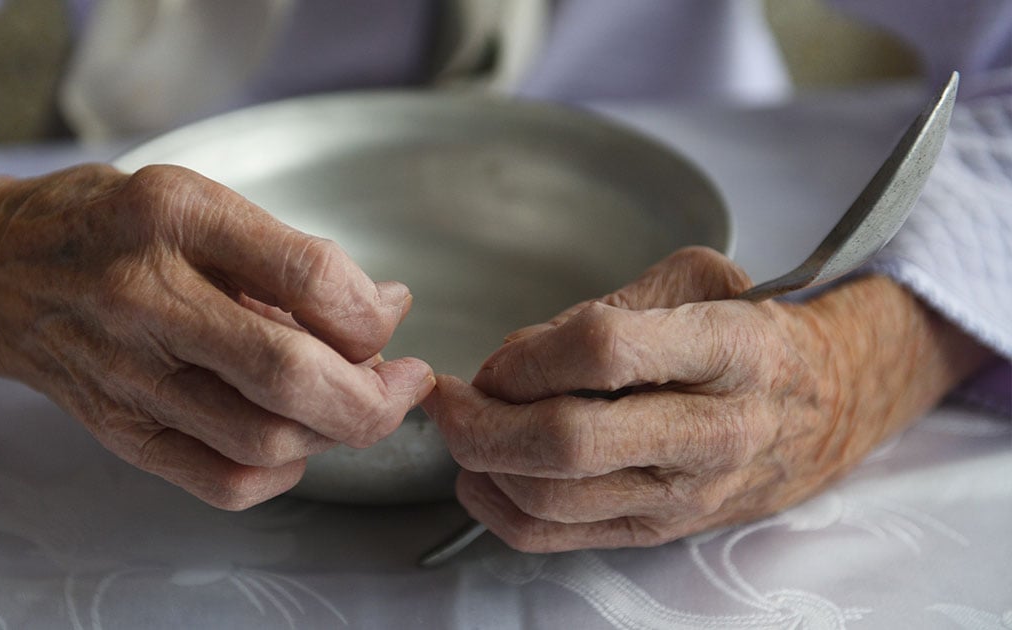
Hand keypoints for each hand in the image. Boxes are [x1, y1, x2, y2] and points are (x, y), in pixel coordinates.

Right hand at [0, 163, 433, 508]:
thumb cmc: (105, 225)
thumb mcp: (196, 200)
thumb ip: (290, 257)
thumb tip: (386, 309)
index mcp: (175, 217)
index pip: (310, 277)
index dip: (372, 313)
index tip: (391, 319)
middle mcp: (145, 297)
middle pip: (290, 375)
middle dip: (375, 396)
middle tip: (403, 383)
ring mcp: (125, 373)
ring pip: (263, 439)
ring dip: (333, 432)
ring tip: (345, 401)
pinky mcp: (116, 430)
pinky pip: (219, 482)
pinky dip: (279, 474)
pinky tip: (291, 442)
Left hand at [422, 247, 988, 551]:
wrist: (825, 408)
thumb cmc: (752, 332)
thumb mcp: (697, 279)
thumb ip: (604, 307)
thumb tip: (514, 361)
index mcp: (728, 349)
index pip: (605, 352)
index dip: (528, 357)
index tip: (497, 357)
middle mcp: (713, 432)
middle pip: (568, 442)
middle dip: (483, 422)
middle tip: (448, 400)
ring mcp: (685, 494)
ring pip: (552, 498)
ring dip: (482, 463)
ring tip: (465, 427)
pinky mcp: (659, 532)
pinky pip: (557, 538)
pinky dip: (497, 509)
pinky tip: (481, 474)